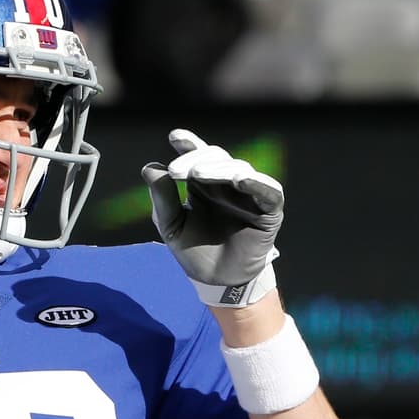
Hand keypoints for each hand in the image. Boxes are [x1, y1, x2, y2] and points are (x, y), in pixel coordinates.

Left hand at [142, 129, 282, 306]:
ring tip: (197, 175)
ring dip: (218, 169)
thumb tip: (150, 167)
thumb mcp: (170, 224)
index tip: (175, 137)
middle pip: (216, 158)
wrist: (215, 281)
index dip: (189, 144)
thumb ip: (161, 197)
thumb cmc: (193, 250)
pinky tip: (239, 179)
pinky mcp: (269, 210)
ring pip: (239, 169)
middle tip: (176, 170)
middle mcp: (227, 183)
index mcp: (203, 183)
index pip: (198, 156)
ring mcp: (249, 194)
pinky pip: (268, 191)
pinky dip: (256, 183)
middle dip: (196, 160)